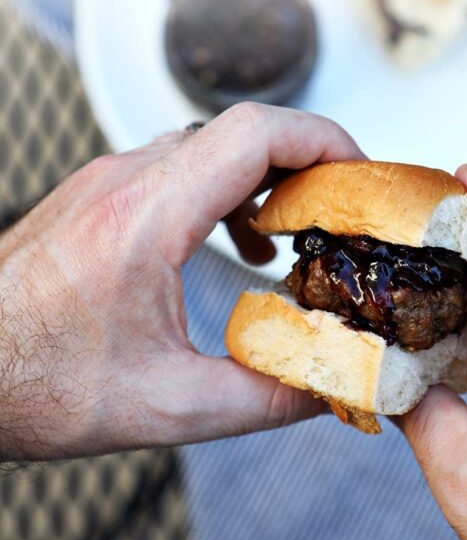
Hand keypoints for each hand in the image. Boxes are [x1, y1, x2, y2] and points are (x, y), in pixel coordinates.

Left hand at [0, 103, 361, 460]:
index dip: (324, 141)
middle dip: (307, 163)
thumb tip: (331, 387)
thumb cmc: (32, 384)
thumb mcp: (168, 407)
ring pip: (209, 145)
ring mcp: (105, 183)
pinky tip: (237, 240)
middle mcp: (123, 183)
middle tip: (343, 209)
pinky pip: (178, 167)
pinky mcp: (96, 196)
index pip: (255, 134)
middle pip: (241, 132)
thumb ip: (264, 397)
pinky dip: (226, 192)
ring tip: (295, 233)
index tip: (360, 173)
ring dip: (265, 178)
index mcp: (145, 218)